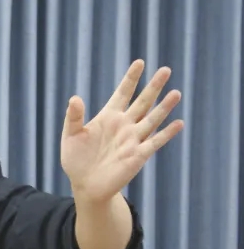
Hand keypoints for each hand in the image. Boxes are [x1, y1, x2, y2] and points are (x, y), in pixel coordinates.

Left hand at [60, 59, 183, 203]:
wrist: (85, 185)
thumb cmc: (76, 159)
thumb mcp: (70, 135)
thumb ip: (73, 117)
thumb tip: (75, 98)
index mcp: (108, 117)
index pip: (122, 93)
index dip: (131, 79)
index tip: (140, 62)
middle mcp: (124, 125)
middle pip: (142, 102)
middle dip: (153, 86)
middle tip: (166, 70)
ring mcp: (133, 139)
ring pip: (152, 119)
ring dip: (164, 107)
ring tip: (176, 93)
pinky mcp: (138, 155)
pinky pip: (155, 142)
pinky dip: (166, 133)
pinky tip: (178, 123)